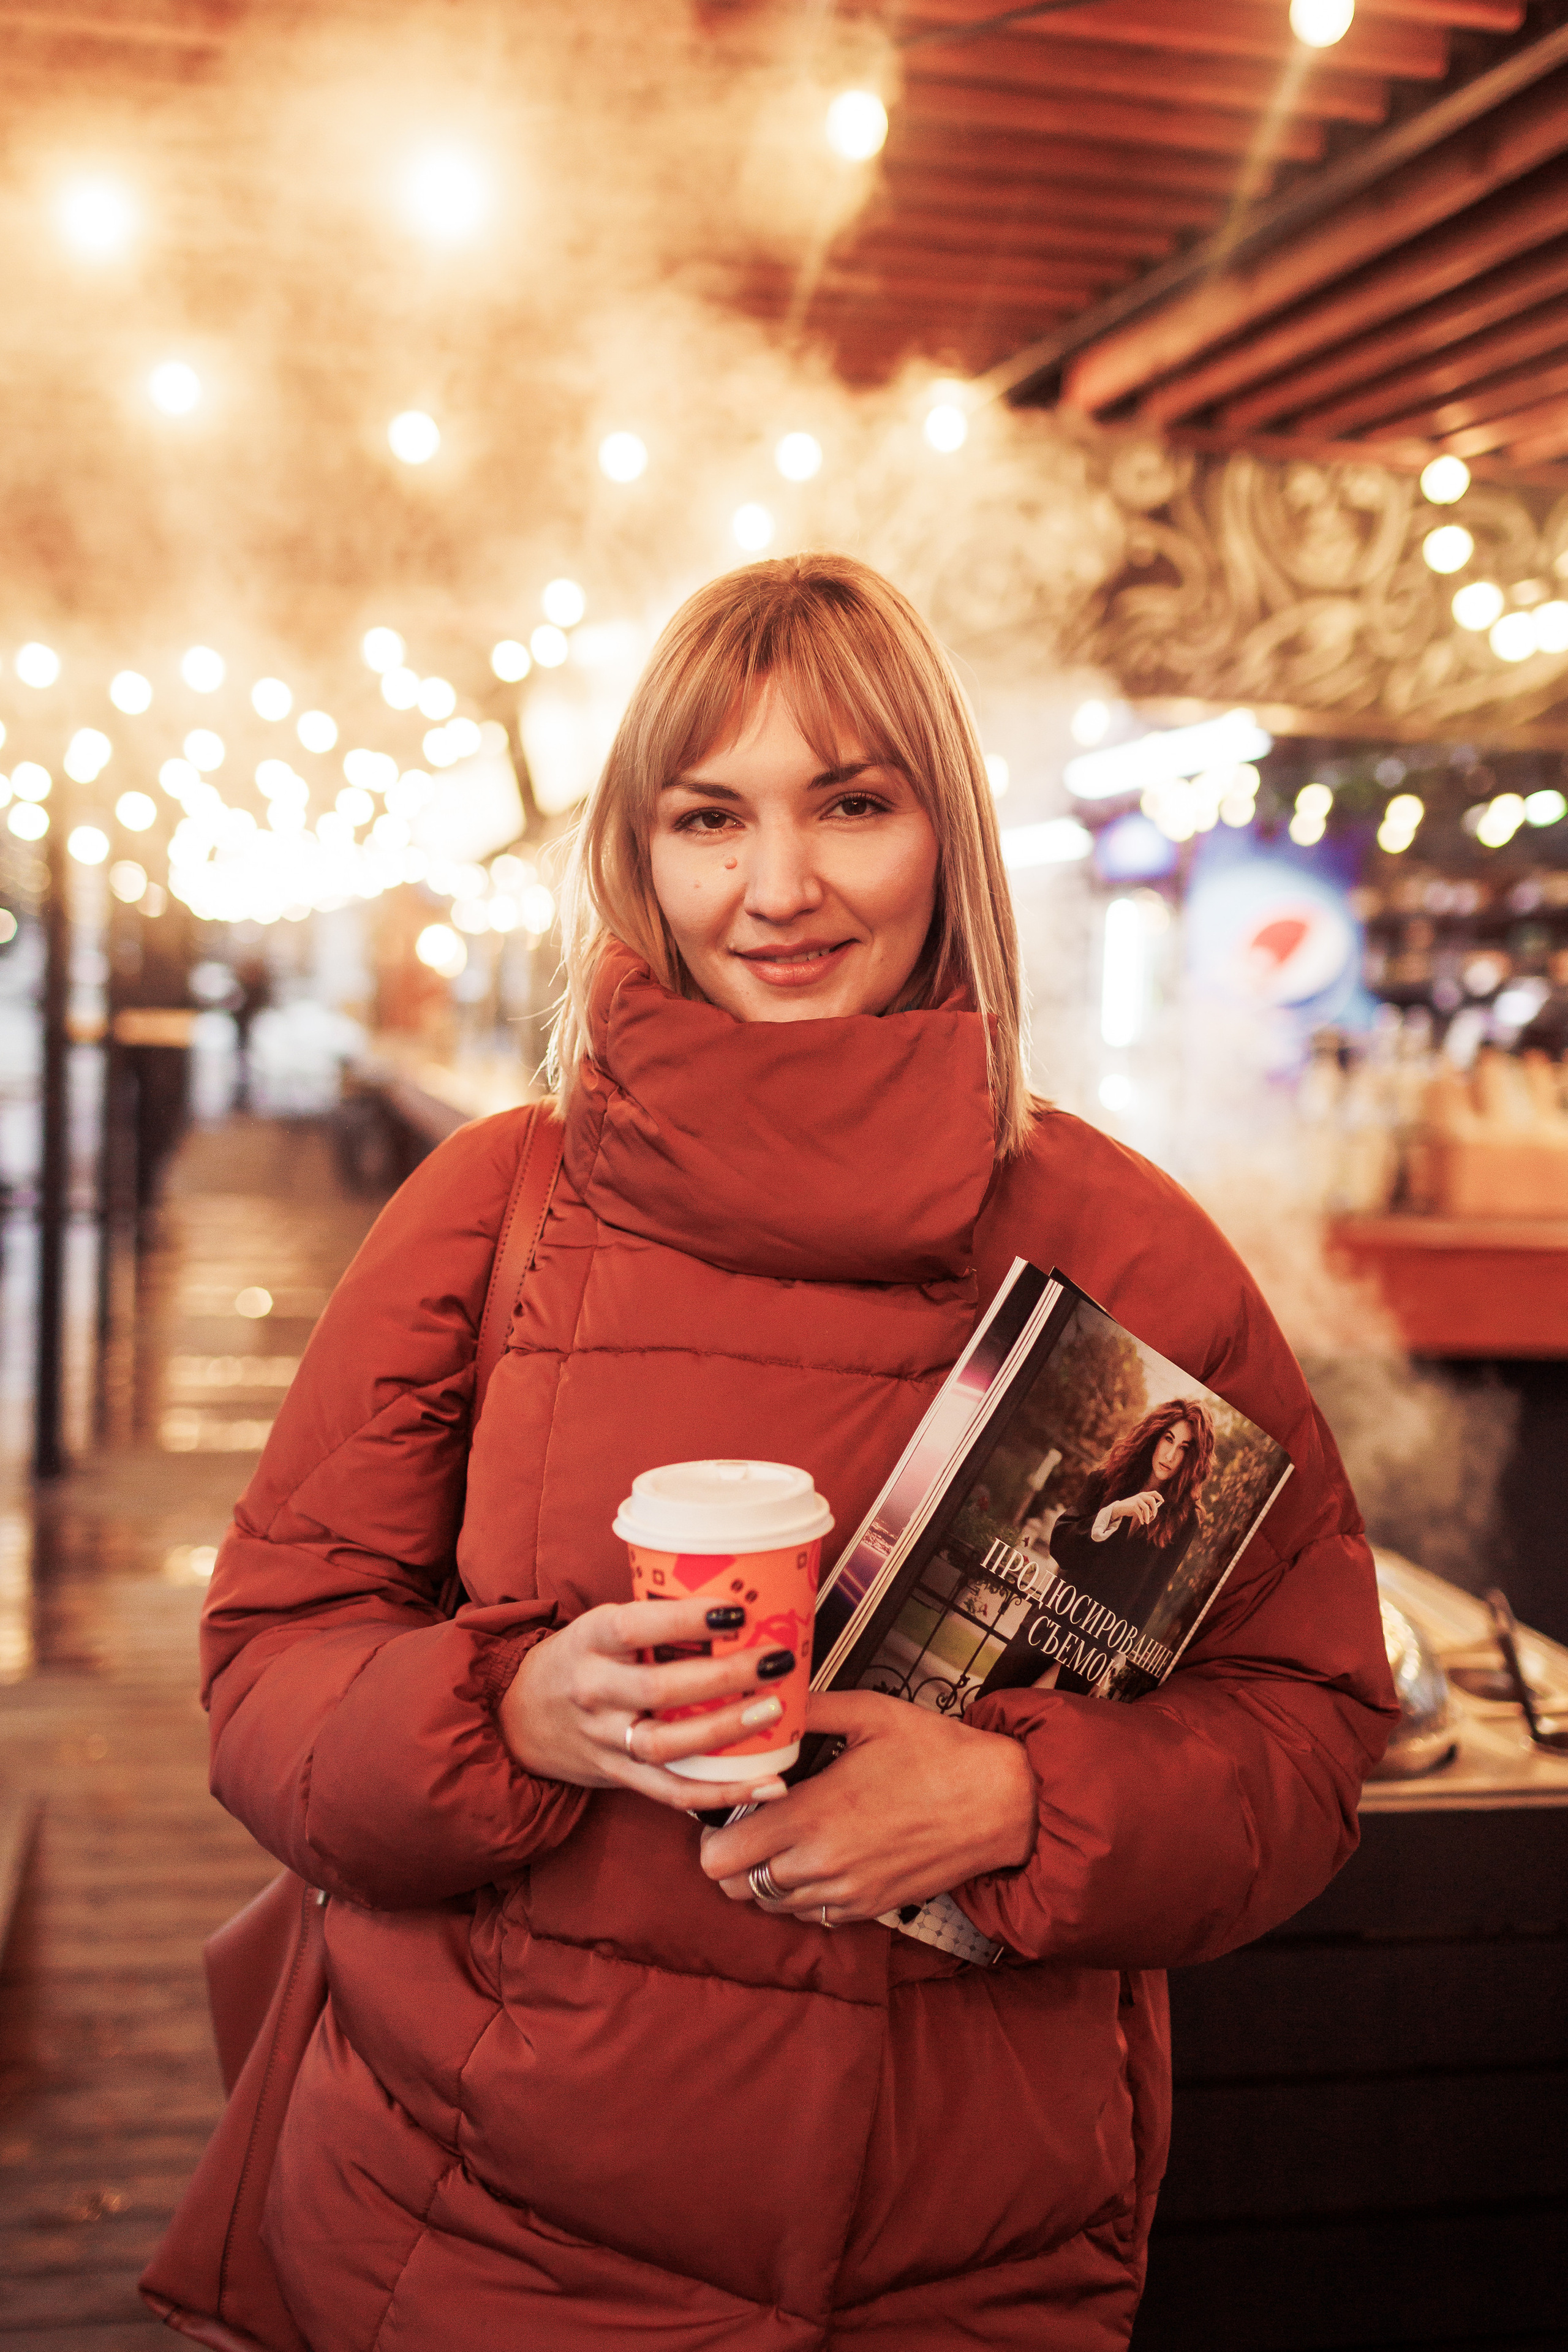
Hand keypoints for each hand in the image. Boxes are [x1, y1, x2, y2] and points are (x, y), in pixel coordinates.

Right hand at [498, 1599, 793, 1815]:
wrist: (521, 1717)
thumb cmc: (582, 1659)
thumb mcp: (602, 1625)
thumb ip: (655, 1619)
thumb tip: (742, 1596)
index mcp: (590, 1640)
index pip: (634, 1627)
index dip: (685, 1620)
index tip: (736, 1610)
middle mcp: (592, 1690)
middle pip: (658, 1689)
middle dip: (723, 1677)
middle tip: (773, 1660)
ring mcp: (604, 1738)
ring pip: (666, 1744)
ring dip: (725, 1730)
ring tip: (772, 1710)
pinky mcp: (619, 1776)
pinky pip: (673, 1791)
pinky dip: (723, 1793)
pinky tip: (766, 1783)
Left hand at [699, 1690, 1035, 1924]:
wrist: (1002, 1802)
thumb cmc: (937, 1752)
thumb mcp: (869, 1711)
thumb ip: (806, 1708)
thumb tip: (762, 1695)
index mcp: (811, 1817)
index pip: (719, 1857)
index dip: (709, 1831)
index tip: (723, 1804)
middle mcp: (820, 1866)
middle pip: (733, 1887)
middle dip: (730, 1854)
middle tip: (749, 1818)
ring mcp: (846, 1894)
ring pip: (768, 1905)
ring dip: (763, 1874)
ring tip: (784, 1833)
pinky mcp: (870, 1908)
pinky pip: (810, 1914)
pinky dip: (800, 1892)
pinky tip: (818, 1853)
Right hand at [1111, 1490, 1161, 1529]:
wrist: (1120, 1508)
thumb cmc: (1131, 1507)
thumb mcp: (1140, 1505)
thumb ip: (1147, 1507)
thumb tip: (1154, 1513)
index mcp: (1143, 1494)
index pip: (1154, 1493)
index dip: (1159, 1496)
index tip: (1163, 1501)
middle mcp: (1141, 1496)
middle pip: (1152, 1500)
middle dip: (1154, 1509)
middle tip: (1154, 1516)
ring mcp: (1137, 1500)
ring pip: (1147, 1508)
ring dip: (1148, 1516)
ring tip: (1147, 1522)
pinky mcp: (1133, 1505)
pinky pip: (1141, 1513)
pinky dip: (1142, 1519)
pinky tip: (1142, 1522)